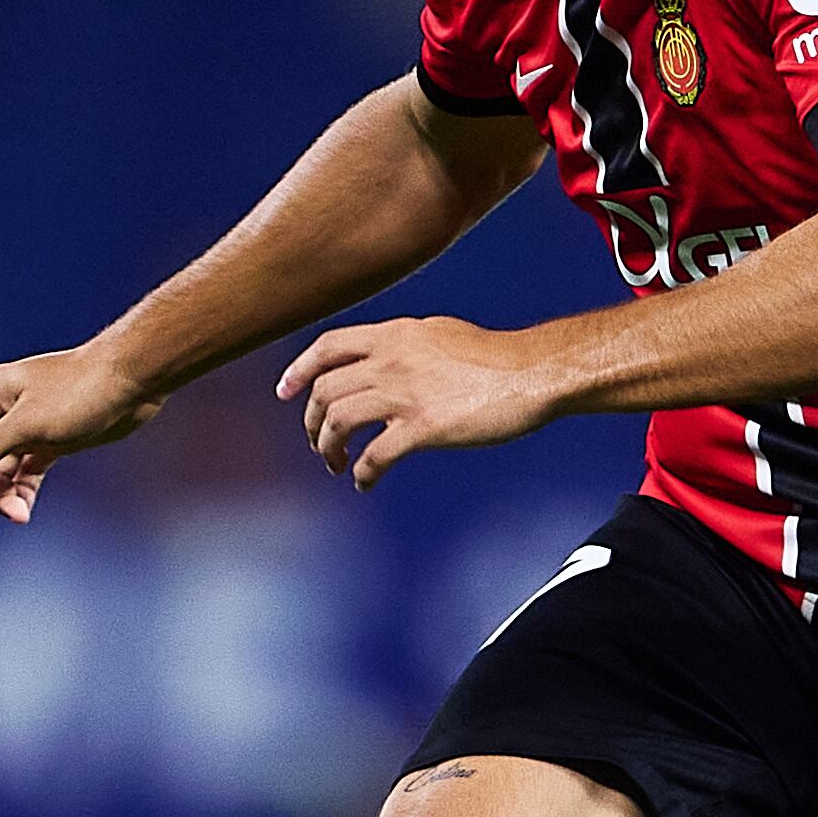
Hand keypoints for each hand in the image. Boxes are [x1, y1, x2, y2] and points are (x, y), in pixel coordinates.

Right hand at [0, 347, 161, 519]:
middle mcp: (4, 410)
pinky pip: (25, 472)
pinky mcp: (51, 441)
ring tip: (15, 516)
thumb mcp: (30, 422)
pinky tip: (23, 512)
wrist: (134, 380)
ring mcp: (28, 427)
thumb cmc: (81, 391)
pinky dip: (21, 492)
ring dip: (0, 494)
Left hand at [277, 317, 555, 488]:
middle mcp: (390, 360)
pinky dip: (363, 474)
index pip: (327, 347)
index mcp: (394, 335)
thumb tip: (387, 358)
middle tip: (318, 443)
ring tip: (337, 464)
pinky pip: (374, 456)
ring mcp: (404, 394)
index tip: (285, 392)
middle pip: (325, 391)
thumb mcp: (440, 334)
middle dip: (311, 422)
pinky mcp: (422, 428)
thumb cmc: (497, 358)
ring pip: (338, 423)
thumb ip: (406, 345)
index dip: (299, 370)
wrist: (533, 374)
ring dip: (329, 449)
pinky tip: (366, 482)